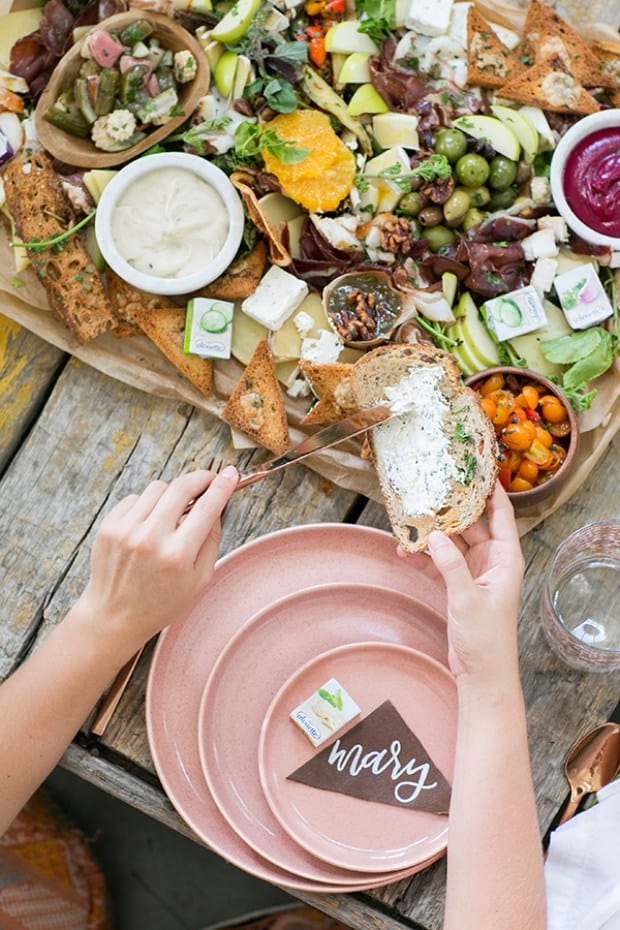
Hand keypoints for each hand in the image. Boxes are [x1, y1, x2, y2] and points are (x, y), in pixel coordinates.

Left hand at [77, 467, 238, 656]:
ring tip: (171, 514)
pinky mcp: (109, 526)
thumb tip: (216, 506)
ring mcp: (126, 530)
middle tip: (207, 481)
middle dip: (200, 478)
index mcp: (178, 555)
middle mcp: (150, 539)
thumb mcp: (199, 579)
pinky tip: (148, 524)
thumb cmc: (161, 601)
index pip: (207, 508)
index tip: (231, 474)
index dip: (222, 486)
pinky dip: (147, 505)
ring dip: (171, 494)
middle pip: (181, 487)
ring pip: (158, 488)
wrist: (114, 616)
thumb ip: (211, 541)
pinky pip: (135, 498)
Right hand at [426, 482, 524, 680]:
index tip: (476, 466)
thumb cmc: (486, 640)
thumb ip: (450, 565)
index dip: (491, 490)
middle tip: (430, 488)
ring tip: (408, 520)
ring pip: (451, 543)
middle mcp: (492, 560)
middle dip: (451, 508)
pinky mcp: (458, 586)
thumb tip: (434, 535)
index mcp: (506, 559)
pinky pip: (439, 563)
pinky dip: (423, 557)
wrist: (481, 676)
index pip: (501, 515)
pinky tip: (403, 550)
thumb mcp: (467, 598)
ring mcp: (474, 572)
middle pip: (471, 524)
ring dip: (431, 534)